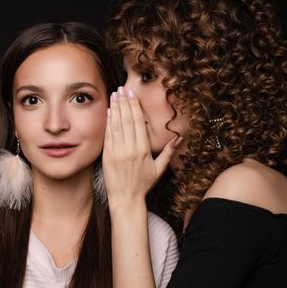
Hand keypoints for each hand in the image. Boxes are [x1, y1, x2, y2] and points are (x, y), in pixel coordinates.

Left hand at [103, 86, 179, 210]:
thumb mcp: (159, 170)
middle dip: (124, 103)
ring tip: (114, 95)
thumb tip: (179, 138)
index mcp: (143, 150)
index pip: (138, 123)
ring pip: (116, 125)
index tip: (132, 94)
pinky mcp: (107, 156)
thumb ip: (168, 152)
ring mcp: (117, 152)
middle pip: (127, 120)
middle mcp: (130, 149)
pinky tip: (108, 112)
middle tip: (122, 88)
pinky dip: (108, 122)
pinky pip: (108, 135)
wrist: (126, 199)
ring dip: (115, 108)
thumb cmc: (143, 185)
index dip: (134, 107)